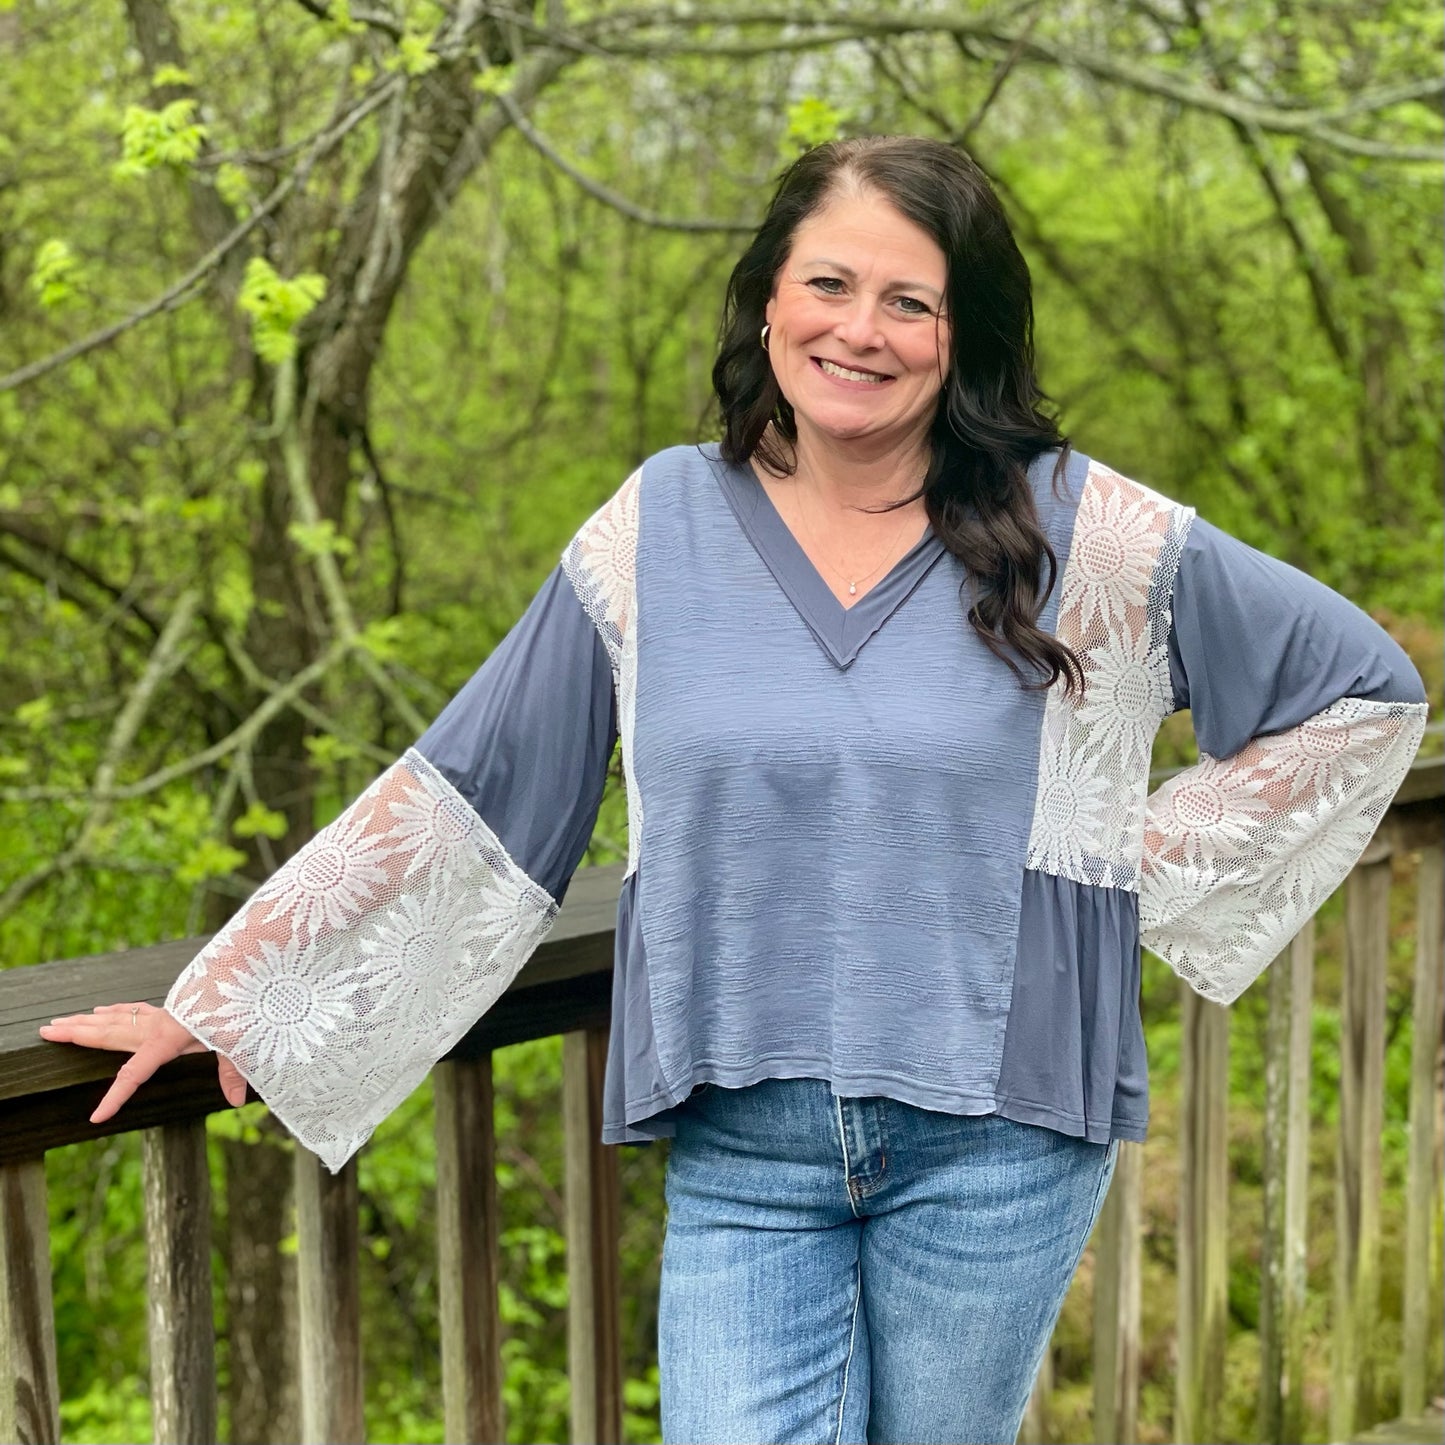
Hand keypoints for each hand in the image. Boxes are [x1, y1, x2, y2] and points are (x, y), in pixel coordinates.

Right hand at [38, 1002, 247, 1121]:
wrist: (245, 971)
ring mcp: (160, 1013)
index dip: (115, 1096)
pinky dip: (114, 1009)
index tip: (96, 1117)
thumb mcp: (238, 1043)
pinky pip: (133, 1007)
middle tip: (46, 1032)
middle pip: (108, 1034)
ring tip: (59, 1022)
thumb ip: (232, 1073)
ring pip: (115, 1017)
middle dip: (76, 1035)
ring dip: (86, 1020)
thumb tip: (237, 1102)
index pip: (134, 1073)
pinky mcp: (168, 1005)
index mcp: (168, 1039)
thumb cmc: (241, 1009)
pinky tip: (100, 1010)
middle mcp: (157, 1025)